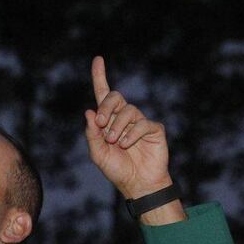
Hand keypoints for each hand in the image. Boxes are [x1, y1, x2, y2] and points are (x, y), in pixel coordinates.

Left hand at [85, 56, 170, 198]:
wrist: (137, 184)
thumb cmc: (117, 169)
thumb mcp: (98, 154)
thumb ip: (92, 134)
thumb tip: (89, 112)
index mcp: (109, 121)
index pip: (104, 95)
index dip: (100, 76)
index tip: (97, 59)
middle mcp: (124, 118)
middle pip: (115, 97)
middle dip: (106, 108)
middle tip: (101, 124)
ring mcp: (140, 122)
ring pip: (128, 110)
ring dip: (117, 126)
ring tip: (115, 142)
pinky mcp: (154, 129)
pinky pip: (142, 124)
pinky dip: (132, 134)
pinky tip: (127, 145)